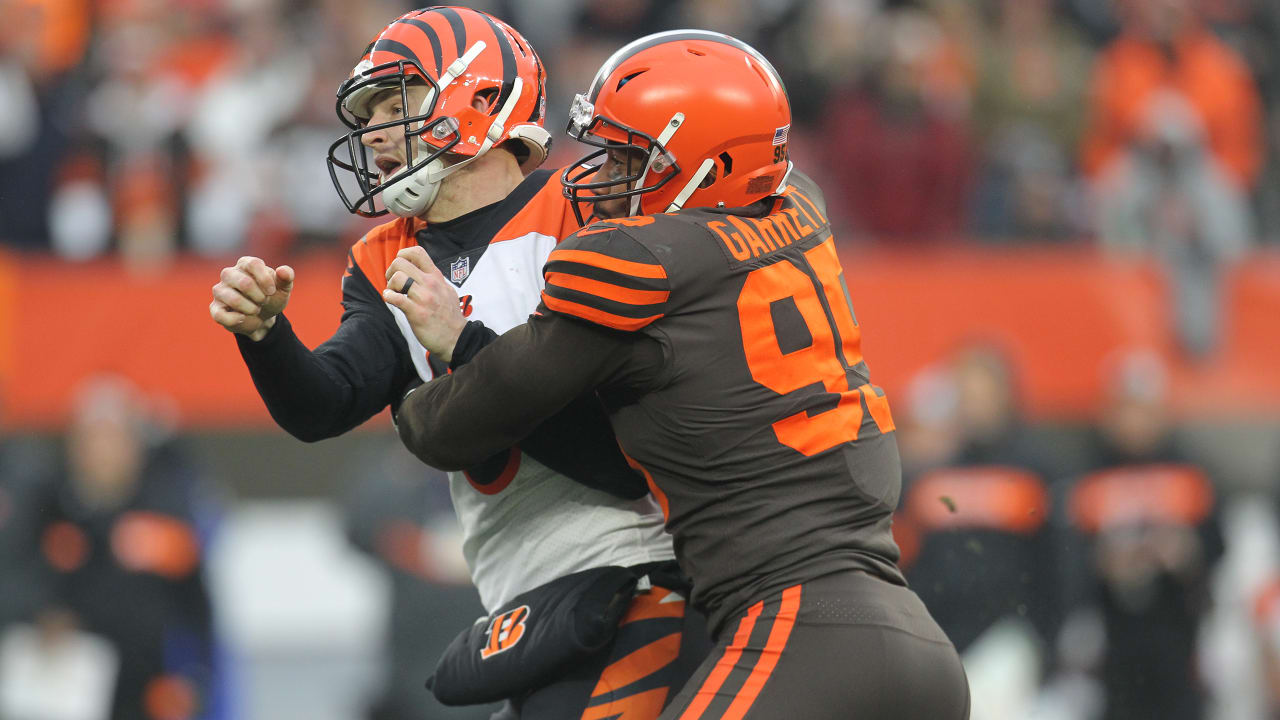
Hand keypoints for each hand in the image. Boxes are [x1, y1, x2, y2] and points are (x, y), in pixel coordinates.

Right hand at [209, 256, 293, 341]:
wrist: (263, 317)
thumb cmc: (271, 297)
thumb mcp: (283, 288)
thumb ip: (286, 277)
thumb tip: (283, 270)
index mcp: (245, 264)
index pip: (253, 264)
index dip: (265, 279)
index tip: (272, 291)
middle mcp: (229, 274)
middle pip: (243, 282)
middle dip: (259, 297)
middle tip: (264, 301)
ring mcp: (220, 291)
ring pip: (233, 299)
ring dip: (250, 308)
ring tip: (255, 309)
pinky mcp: (215, 308)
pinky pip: (220, 315)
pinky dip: (236, 319)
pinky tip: (243, 317)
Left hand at [383, 246, 464, 360]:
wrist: (457, 338)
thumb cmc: (450, 317)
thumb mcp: (447, 291)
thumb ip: (435, 281)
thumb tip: (423, 274)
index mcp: (436, 277)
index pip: (417, 252)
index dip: (403, 255)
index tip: (401, 268)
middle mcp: (430, 283)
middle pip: (400, 262)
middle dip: (391, 271)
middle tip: (394, 284)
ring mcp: (424, 297)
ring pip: (397, 278)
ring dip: (390, 285)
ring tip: (394, 294)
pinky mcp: (417, 312)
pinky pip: (395, 298)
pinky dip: (388, 297)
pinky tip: (391, 300)